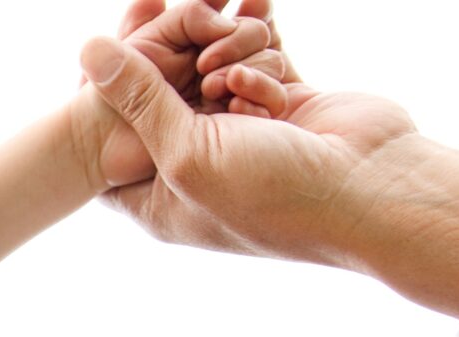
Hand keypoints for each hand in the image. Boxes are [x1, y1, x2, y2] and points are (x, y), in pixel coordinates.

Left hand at [73, 0, 293, 192]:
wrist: (371, 192)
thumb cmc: (272, 194)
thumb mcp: (186, 151)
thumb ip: (138, 99)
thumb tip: (87, 50)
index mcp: (157, 196)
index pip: (108, 139)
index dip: (100, 93)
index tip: (107, 47)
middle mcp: (194, 164)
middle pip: (159, 95)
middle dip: (169, 56)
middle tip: (167, 11)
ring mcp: (239, 134)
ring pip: (211, 68)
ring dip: (225, 57)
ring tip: (236, 75)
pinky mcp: (280, 104)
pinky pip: (257, 60)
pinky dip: (261, 57)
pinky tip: (266, 66)